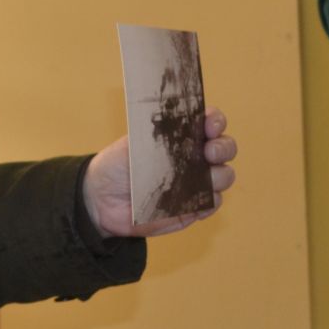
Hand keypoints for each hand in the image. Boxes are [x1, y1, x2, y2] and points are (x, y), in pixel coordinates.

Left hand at [82, 107, 236, 238]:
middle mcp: (195, 156)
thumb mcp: (133, 144)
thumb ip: (159, 137)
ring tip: (203, 177)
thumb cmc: (118, 165)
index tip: (209, 125)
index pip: (210, 122)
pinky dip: (210, 201)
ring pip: (224, 175)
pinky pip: (213, 204)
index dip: (215, 121)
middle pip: (226, 148)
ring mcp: (197, 182)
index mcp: (183, 135)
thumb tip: (180, 133)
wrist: (102, 198)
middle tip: (208, 152)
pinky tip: (197, 199)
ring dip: (219, 175)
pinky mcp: (193, 207)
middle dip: (223, 147)